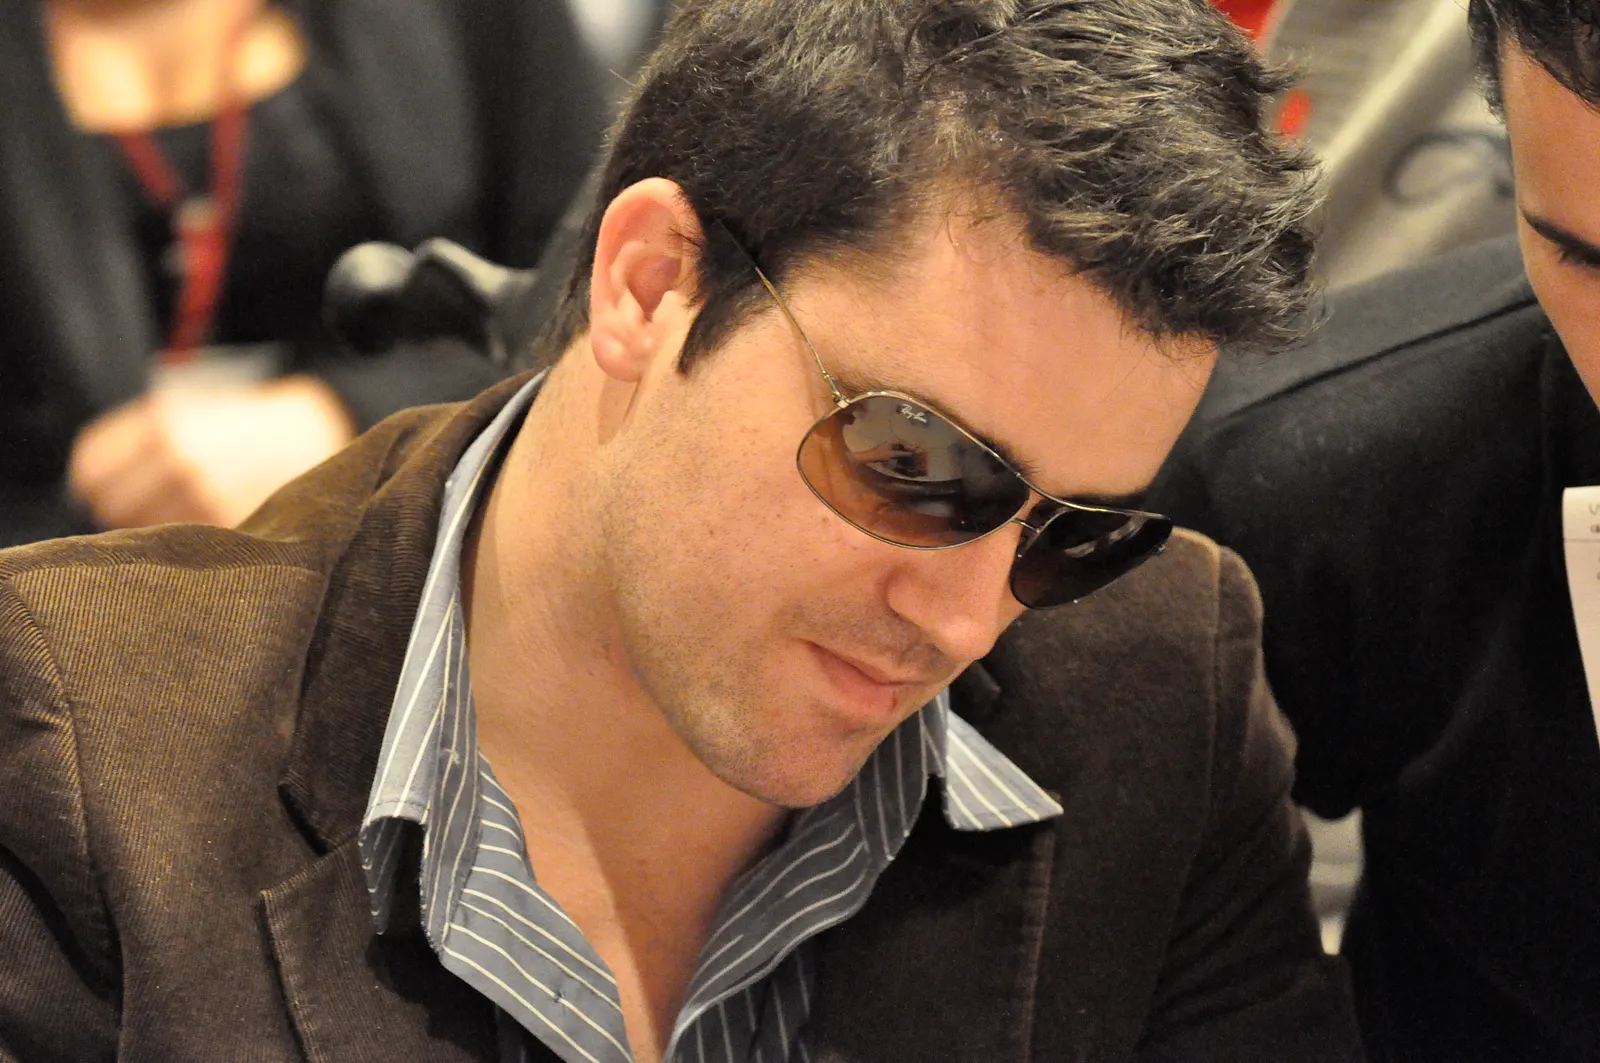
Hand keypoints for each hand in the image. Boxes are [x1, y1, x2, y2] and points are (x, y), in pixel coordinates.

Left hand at [67, 374, 355, 529]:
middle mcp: (180, 461)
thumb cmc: (242, 423)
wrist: (313, 432)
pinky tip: (207, 530)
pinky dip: (191, 544)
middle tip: (151, 507)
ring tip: (185, 518)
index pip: (90, 471)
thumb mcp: (185, 411)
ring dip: (159, 531)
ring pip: (147, 533)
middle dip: (125, 510)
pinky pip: (187, 546)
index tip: (102, 491)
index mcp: (162, 425)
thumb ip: (135, 443)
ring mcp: (207, 496)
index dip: (91, 484)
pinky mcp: (232, 524)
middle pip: (112, 507)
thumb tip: (89, 491)